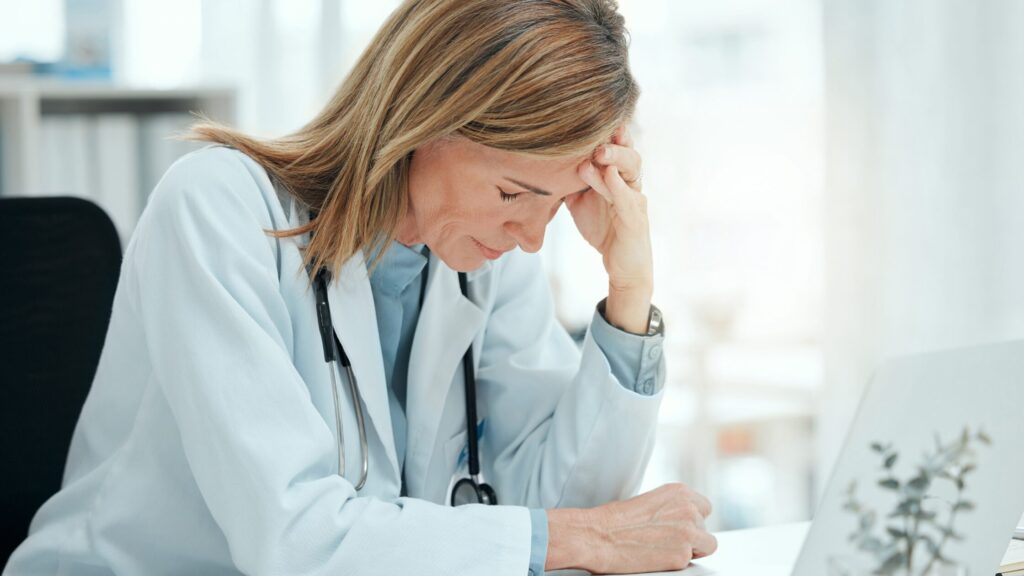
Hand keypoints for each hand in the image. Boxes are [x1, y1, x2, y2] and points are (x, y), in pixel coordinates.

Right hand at [545, 483, 716, 573]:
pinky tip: (657, 557)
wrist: (596, 536)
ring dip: (691, 549)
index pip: (704, 507)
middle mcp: (688, 509)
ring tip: (666, 549)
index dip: (693, 519)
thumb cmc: (614, 520)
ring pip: (708, 545)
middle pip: (705, 527)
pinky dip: (676, 562)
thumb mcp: (649, 501)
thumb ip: (672, 508)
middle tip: (667, 540)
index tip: (681, 526)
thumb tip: (683, 521)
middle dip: (691, 535)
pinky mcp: (682, 556)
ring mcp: (688, 532)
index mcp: (680, 492)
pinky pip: (690, 562)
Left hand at [565, 125, 653, 333]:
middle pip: (627, 152)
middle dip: (612, 139)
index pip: (615, 147)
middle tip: (596, 129)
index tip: (589, 112)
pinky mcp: (635, 220)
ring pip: (631, 170)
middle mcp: (629, 183)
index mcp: (617, 175)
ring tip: (598, 152)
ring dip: (615, 158)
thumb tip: (539, 162)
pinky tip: (607, 175)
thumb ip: (568, 180)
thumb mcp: (579, 200)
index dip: (606, 130)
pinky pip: (629, 199)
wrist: (622, 266)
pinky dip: (618, 187)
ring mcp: (635, 200)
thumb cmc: (603, 229)